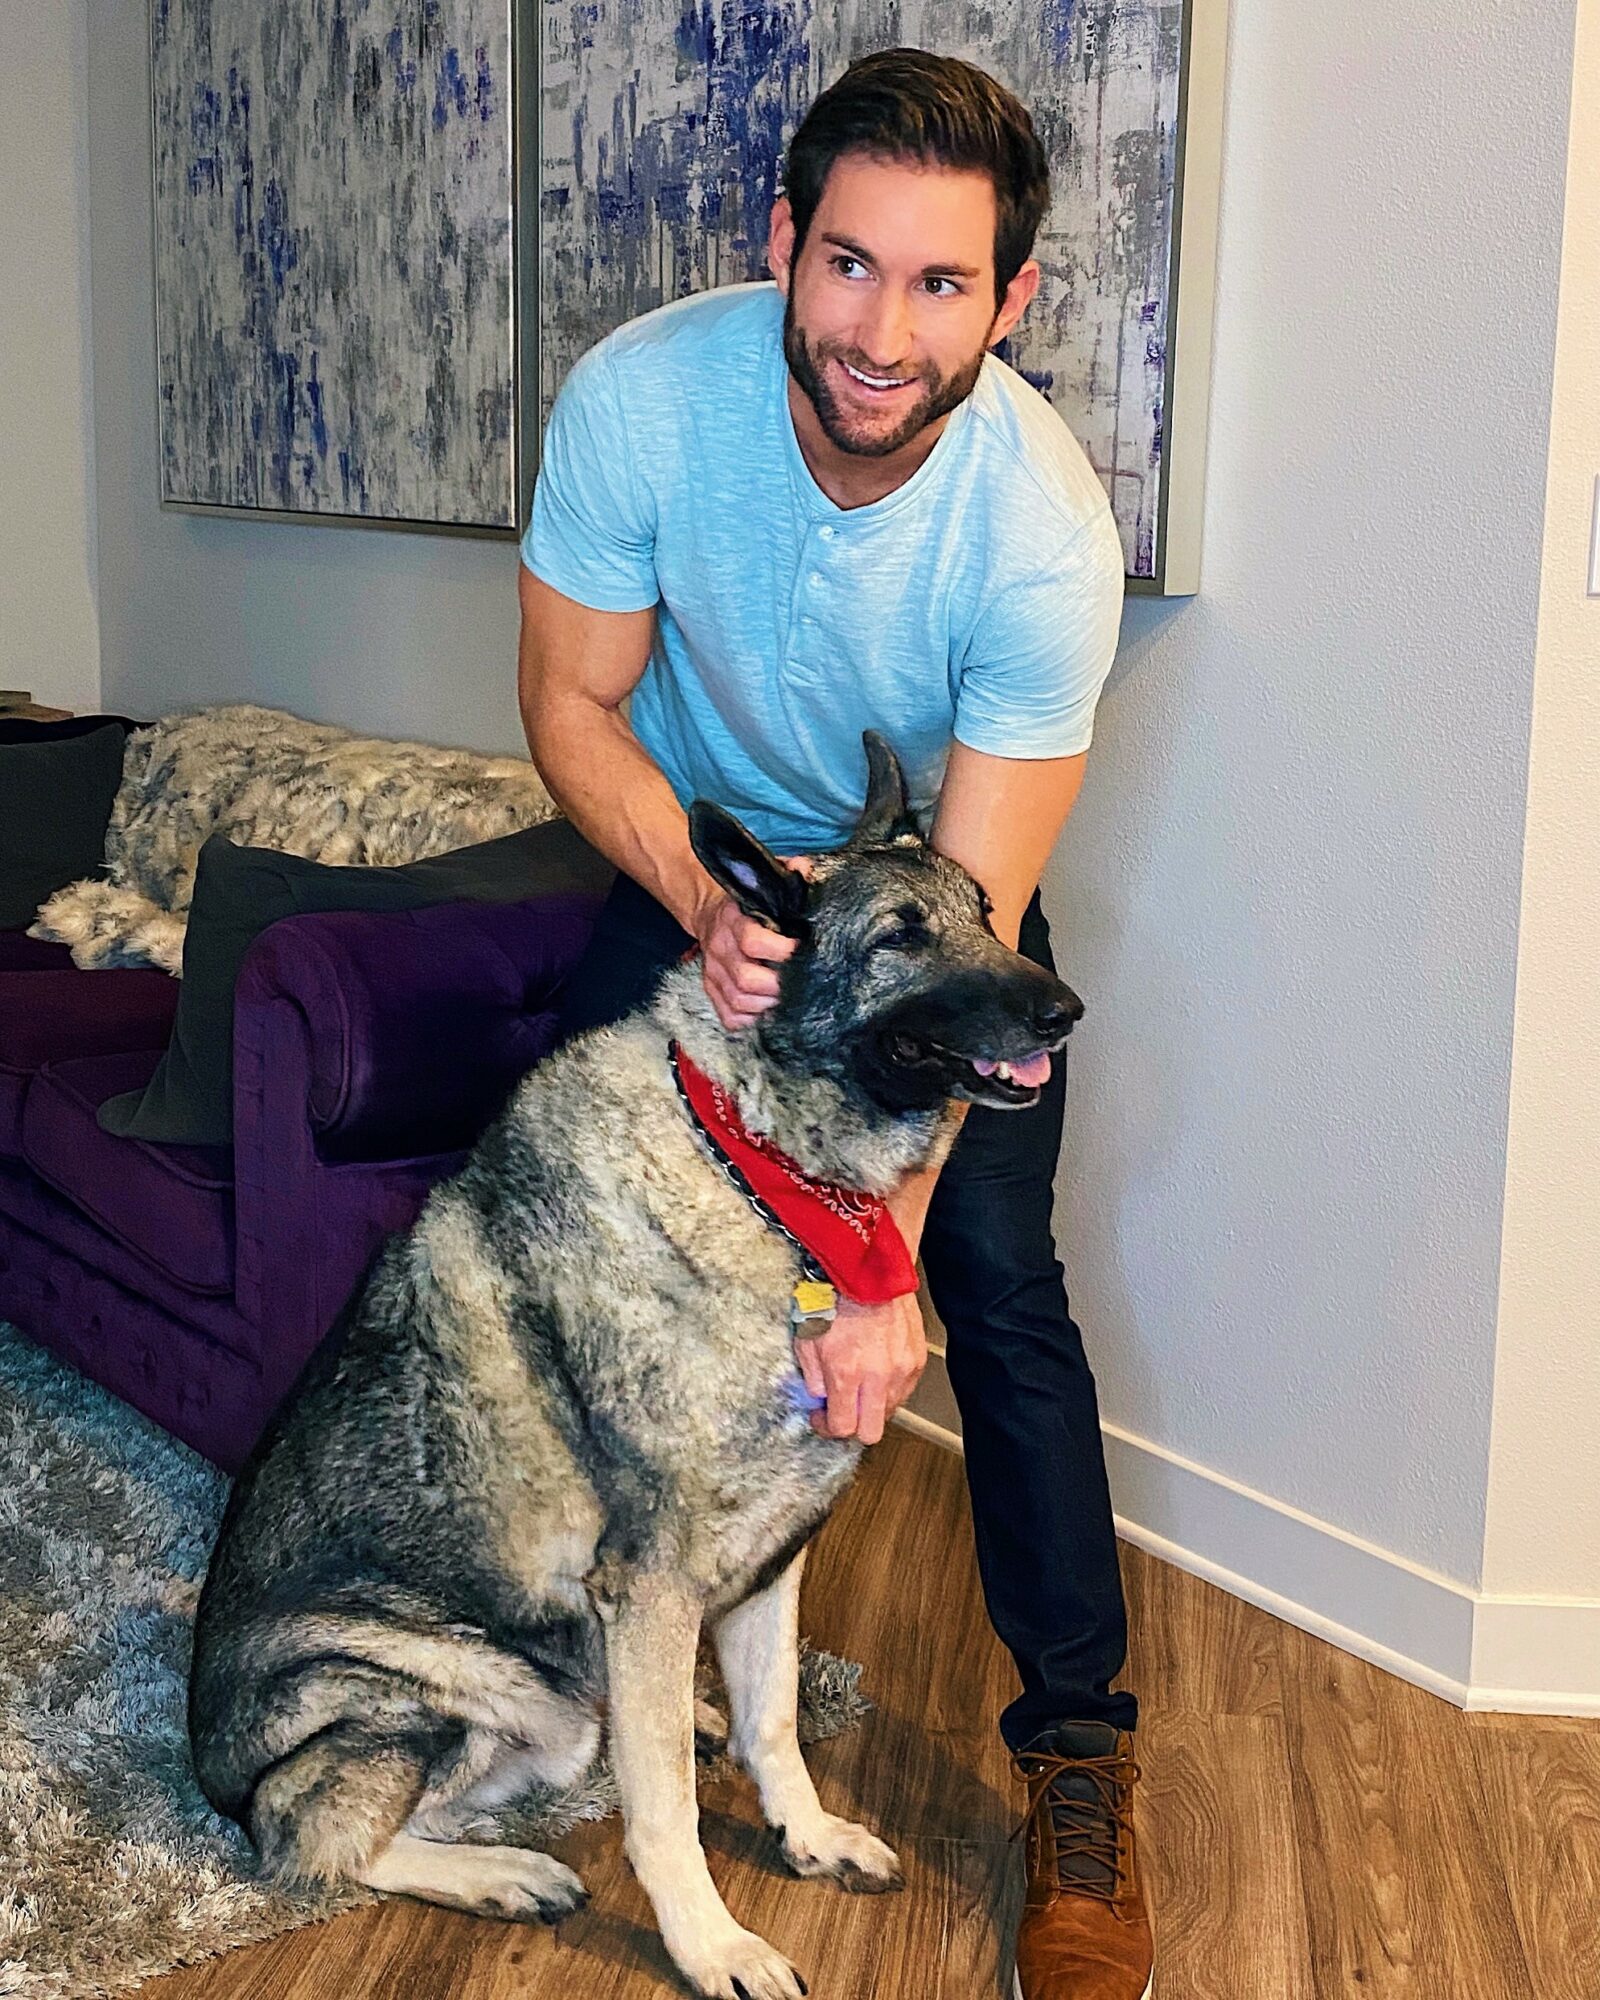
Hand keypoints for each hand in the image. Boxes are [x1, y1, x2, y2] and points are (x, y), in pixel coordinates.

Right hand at [694, 857, 813, 1033]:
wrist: (710, 913)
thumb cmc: (749, 902)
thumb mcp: (766, 881)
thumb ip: (789, 873)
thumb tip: (806, 870)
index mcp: (734, 919)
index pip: (752, 941)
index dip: (781, 951)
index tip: (803, 951)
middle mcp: (719, 946)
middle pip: (745, 978)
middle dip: (778, 986)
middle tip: (800, 984)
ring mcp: (712, 971)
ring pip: (738, 1001)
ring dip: (767, 1005)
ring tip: (786, 997)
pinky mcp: (710, 989)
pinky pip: (728, 1017)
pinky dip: (749, 1019)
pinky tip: (766, 1009)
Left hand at [795, 1292, 927, 1444]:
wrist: (869, 1270)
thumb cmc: (835, 1297)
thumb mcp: (807, 1340)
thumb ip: (812, 1379)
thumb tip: (819, 1401)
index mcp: (847, 1373)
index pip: (843, 1427)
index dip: (828, 1428)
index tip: (822, 1418)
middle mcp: (878, 1376)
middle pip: (871, 1432)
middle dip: (854, 1425)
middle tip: (842, 1410)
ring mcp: (902, 1369)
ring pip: (889, 1411)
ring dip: (872, 1405)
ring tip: (860, 1382)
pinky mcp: (917, 1359)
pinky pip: (904, 1389)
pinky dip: (889, 1386)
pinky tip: (877, 1368)